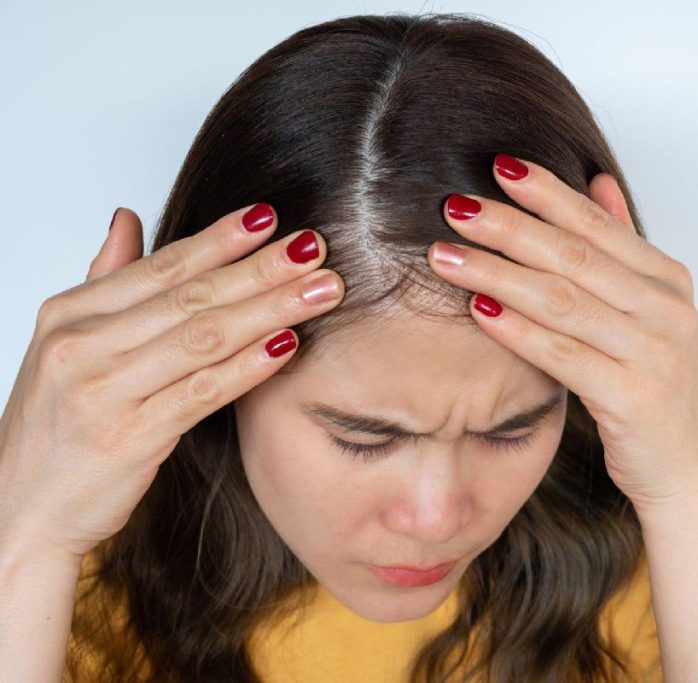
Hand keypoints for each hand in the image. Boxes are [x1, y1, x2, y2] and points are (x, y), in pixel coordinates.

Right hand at [0, 205, 344, 560]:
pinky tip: (288, 345)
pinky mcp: (128, 439)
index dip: (220, 239)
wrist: (23, 512)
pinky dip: (248, 367)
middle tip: (313, 247)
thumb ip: (105, 280)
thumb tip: (127, 218)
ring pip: (203, 338)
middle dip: (260, 268)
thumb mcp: (66, 344)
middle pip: (190, 296)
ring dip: (270, 309)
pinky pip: (202, 393)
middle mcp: (80, 347)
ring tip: (320, 290)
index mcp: (68, 315)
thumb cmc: (55, 429)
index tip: (271, 217)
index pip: (159, 266)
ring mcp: (103, 393)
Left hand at [426, 154, 697, 513]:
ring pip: (563, 301)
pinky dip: (518, 330)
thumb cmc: (653, 386)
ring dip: (498, 273)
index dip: (547, 193)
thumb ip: (622, 247)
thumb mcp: (647, 311)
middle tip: (455, 207)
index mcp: (667, 280)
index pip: (597, 224)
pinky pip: (564, 356)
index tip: (499, 167)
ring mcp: (654, 353)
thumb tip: (597, 182)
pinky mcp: (634, 397)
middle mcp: (666, 309)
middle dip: (509, 227)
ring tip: (447, 256)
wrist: (685, 469)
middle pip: (575, 255)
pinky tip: (478, 309)